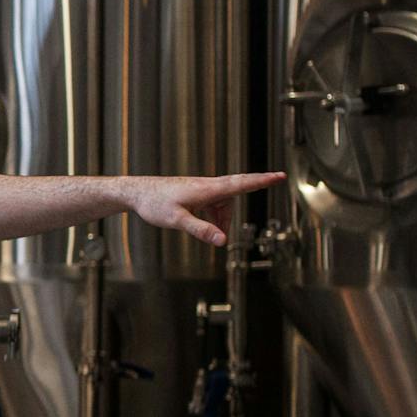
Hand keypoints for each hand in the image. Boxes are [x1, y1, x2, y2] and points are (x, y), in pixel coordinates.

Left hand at [124, 171, 284, 246]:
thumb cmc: (154, 203)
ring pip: (224, 201)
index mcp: (207, 189)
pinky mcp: (195, 193)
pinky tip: (206, 227)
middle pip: (237, 188)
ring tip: (215, 234)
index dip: (262, 180)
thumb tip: (223, 241)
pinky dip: (215, 216)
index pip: (241, 184)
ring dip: (224, 217)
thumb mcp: (177, 220)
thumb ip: (201, 230)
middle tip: (277, 180)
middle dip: (256, 186)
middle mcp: (207, 186)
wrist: (137, 193)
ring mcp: (201, 189)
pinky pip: (213, 203)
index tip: (279, 175)